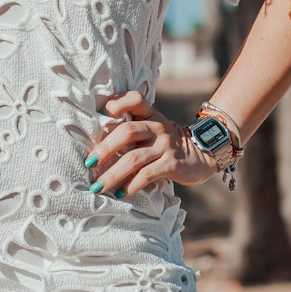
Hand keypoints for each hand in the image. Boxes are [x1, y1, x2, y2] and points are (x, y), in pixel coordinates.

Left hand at [84, 89, 219, 195]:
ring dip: (113, 173)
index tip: (97, 114)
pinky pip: (147, 174)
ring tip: (98, 185)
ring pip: (134, 158)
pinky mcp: (172, 164)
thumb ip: (131, 130)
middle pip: (127, 132)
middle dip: (105, 148)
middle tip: (89, 162)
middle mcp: (158, 126)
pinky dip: (131, 185)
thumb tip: (96, 145)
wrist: (200, 155)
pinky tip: (120, 192)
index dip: (116, 103)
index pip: (135, 99)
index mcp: (150, 114)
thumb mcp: (151, 128)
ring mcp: (165, 145)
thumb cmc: (165, 143)